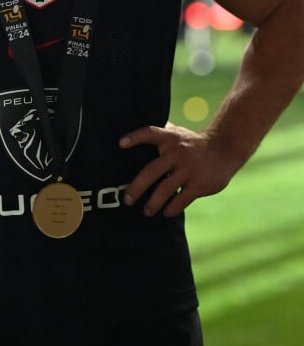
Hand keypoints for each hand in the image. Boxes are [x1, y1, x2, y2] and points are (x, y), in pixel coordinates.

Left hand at [119, 122, 237, 217]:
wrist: (225, 148)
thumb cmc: (193, 142)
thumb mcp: (177, 133)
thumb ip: (159, 134)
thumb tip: (132, 136)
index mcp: (170, 138)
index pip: (150, 133)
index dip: (135, 137)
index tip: (120, 144)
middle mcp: (178, 152)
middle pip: (151, 170)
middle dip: (136, 187)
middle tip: (127, 199)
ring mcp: (189, 169)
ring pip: (165, 189)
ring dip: (153, 203)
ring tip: (146, 211)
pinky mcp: (200, 184)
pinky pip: (181, 200)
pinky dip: (171, 208)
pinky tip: (166, 212)